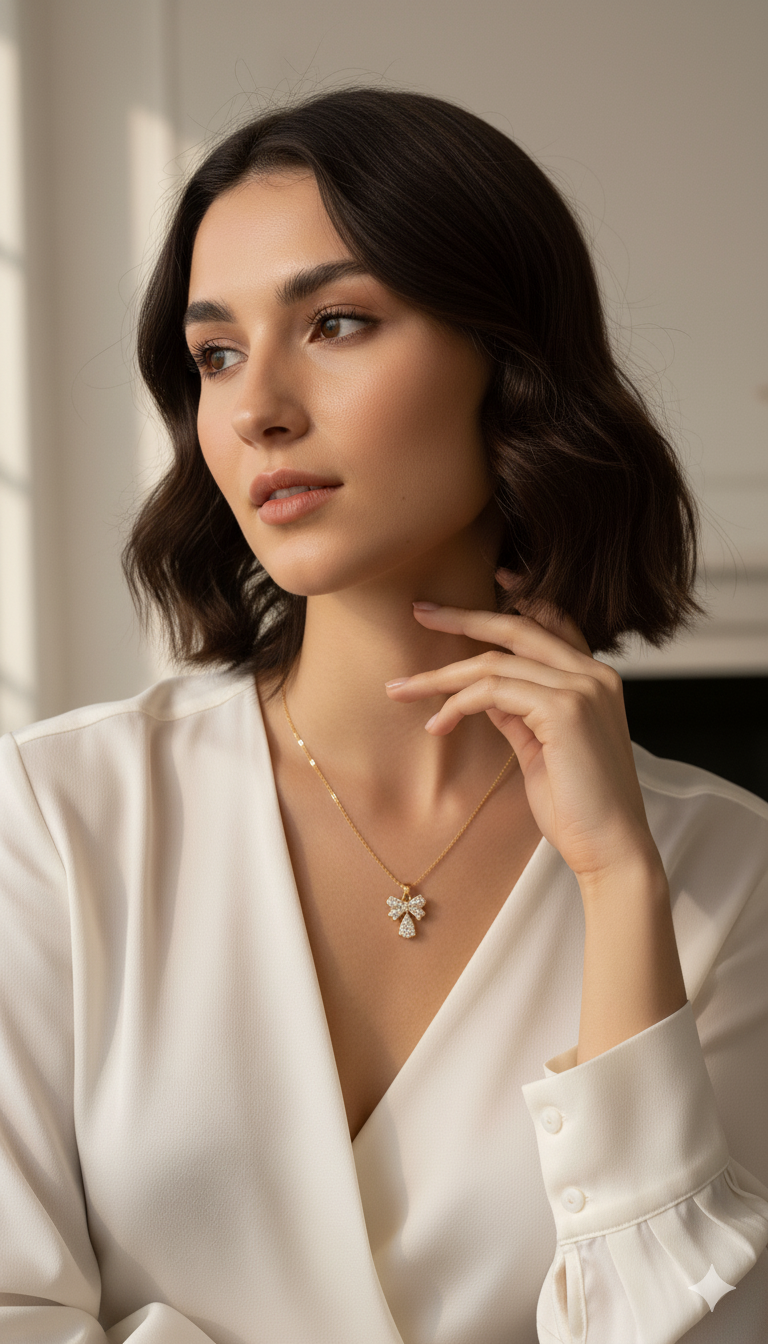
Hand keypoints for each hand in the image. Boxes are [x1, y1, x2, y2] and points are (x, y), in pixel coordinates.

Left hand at [386, 572, 660, 887]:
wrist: (610, 849)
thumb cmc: (577, 807)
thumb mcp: (540, 749)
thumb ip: (517, 713)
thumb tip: (481, 691)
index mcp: (595, 680)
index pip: (554, 621)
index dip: (519, 597)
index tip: (488, 580)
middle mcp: (594, 675)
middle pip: (518, 626)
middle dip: (463, 617)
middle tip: (420, 610)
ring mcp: (583, 688)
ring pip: (496, 662)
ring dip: (441, 676)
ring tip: (402, 690)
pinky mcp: (565, 710)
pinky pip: (493, 691)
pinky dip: (457, 704)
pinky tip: (437, 725)